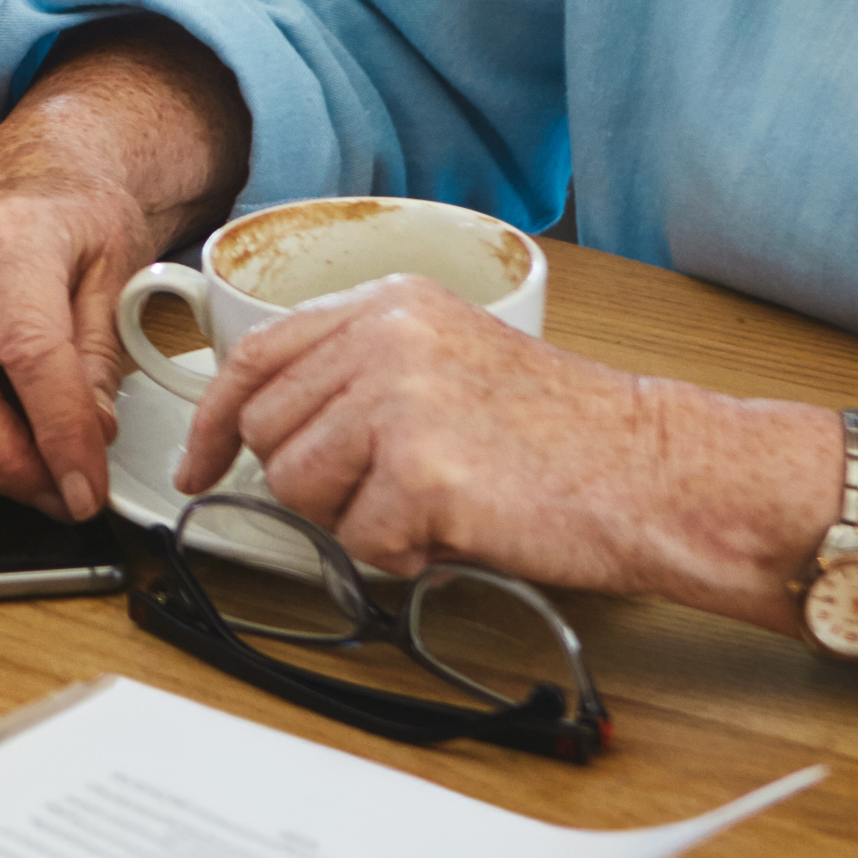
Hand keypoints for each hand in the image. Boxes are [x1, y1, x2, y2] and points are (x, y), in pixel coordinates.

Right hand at [0, 20, 251, 520]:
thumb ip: (99, 359)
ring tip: (25, 478)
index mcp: (5, 234)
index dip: (58, 433)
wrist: (25, 183)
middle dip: (3, 463)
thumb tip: (87, 439)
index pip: (27, 351)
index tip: (85, 488)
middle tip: (53, 495)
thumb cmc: (71, 222)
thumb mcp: (117, 275)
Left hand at [175, 274, 727, 588]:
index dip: (216, 420)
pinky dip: (406, 554)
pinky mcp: (420, 469)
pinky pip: (360, 541)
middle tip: (388, 493)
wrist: (658, 472)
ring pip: (300, 487)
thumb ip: (362, 373)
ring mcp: (400, 398)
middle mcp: (386, 335)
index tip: (199, 462)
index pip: (258, 355)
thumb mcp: (452, 362)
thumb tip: (266, 429)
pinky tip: (463, 526)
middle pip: (271, 432)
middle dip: (314, 483)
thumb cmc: (568, 435)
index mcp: (391, 302)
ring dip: (359, 518)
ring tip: (435, 503)